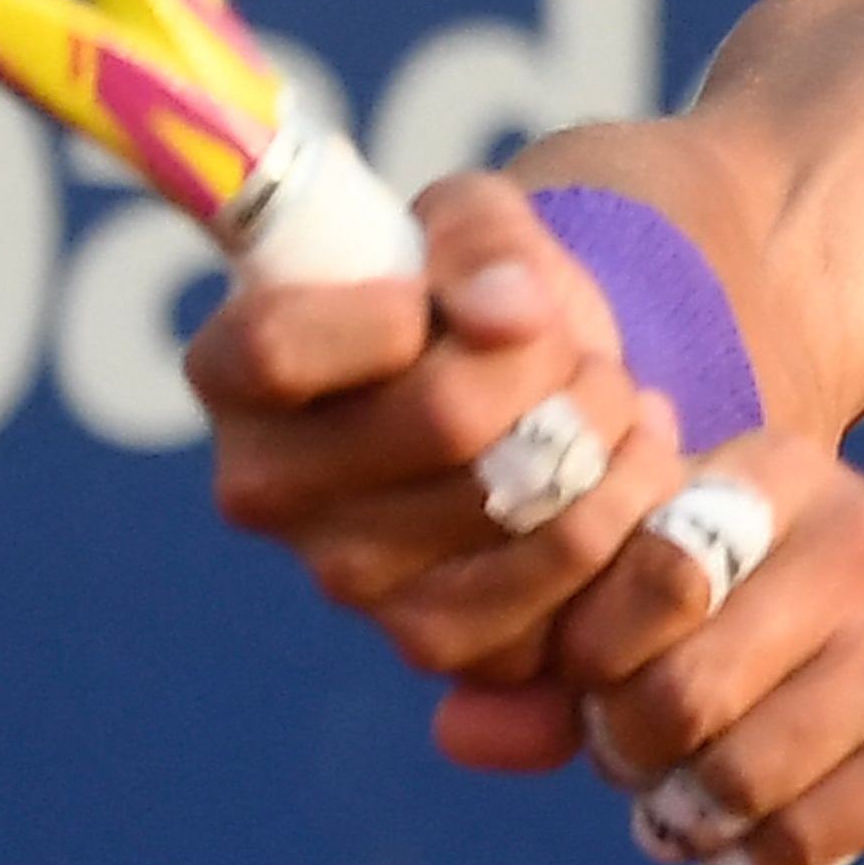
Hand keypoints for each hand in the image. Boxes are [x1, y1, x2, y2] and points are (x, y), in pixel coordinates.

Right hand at [185, 172, 678, 683]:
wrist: (530, 387)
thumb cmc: (472, 290)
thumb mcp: (471, 221)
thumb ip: (481, 242)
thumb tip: (510, 314)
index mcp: (232, 370)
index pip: (279, 349)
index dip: (381, 314)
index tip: (434, 295)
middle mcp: (266, 490)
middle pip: (444, 416)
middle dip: (550, 361)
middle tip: (574, 346)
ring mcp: (348, 580)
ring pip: (526, 506)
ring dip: (607, 434)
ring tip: (612, 398)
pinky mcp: (439, 643)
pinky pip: (570, 590)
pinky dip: (631, 509)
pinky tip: (627, 464)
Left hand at [474, 435, 863, 864]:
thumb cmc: (811, 645)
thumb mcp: (705, 614)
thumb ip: (567, 663)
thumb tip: (452, 732)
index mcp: (778, 473)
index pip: (633, 567)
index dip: (585, 658)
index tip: (596, 686)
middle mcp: (860, 532)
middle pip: (677, 683)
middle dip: (631, 751)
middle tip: (637, 770)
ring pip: (739, 768)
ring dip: (690, 821)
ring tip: (688, 819)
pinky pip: (805, 833)